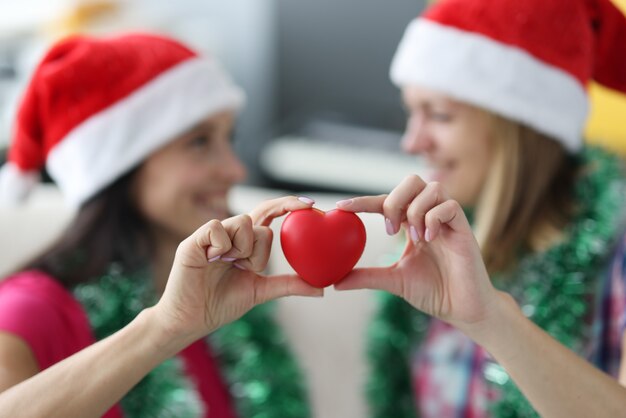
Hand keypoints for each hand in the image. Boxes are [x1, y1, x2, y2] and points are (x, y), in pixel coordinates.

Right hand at [155, 196, 320, 344]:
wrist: (190, 321)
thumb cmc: (220, 304)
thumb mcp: (261, 292)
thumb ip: (288, 285)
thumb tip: (321, 288)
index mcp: (244, 243)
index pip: (268, 215)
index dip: (288, 205)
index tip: (311, 204)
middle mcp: (229, 235)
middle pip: (259, 220)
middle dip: (260, 247)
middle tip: (248, 264)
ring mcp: (211, 236)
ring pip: (242, 222)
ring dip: (243, 249)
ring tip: (228, 266)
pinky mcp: (194, 241)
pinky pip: (218, 228)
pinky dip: (222, 245)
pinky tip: (213, 260)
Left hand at [335, 175, 499, 329]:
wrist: (464, 310)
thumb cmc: (434, 292)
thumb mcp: (393, 281)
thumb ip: (367, 277)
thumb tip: (336, 282)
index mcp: (412, 224)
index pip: (386, 201)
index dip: (363, 201)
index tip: (341, 207)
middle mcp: (430, 216)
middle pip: (412, 181)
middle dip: (395, 199)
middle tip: (390, 229)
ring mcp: (448, 221)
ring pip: (431, 188)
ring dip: (415, 210)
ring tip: (414, 237)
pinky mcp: (465, 229)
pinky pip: (450, 206)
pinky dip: (434, 219)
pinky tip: (430, 240)